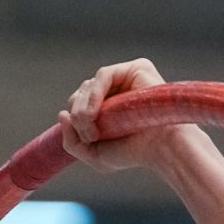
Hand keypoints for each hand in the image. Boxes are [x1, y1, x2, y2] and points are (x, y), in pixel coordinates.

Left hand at [59, 57, 190, 172]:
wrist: (160, 148)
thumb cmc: (133, 152)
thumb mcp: (94, 155)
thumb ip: (71, 141)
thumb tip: (62, 114)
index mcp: (108, 106)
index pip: (79, 102)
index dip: (74, 119)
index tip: (85, 138)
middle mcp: (116, 89)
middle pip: (81, 92)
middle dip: (78, 115)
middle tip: (91, 135)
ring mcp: (125, 77)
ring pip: (88, 84)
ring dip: (84, 109)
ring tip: (94, 129)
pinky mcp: (135, 68)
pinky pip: (103, 75)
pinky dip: (93, 94)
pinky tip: (95, 113)